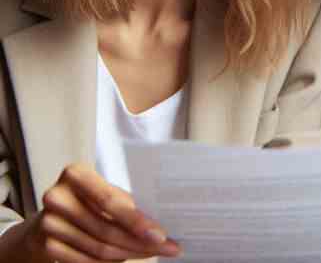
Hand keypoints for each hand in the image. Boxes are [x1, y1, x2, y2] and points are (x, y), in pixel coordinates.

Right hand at [15, 163, 180, 261]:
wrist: (45, 217)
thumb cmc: (86, 199)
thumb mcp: (102, 191)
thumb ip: (124, 203)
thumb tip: (158, 225)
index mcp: (75, 174)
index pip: (110, 201)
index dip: (136, 220)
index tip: (161, 234)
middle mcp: (58, 197)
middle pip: (107, 229)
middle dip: (141, 241)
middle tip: (167, 247)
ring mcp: (49, 224)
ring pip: (99, 248)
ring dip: (130, 253)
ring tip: (152, 252)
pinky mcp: (46, 247)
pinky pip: (87, 261)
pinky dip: (111, 262)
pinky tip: (128, 257)